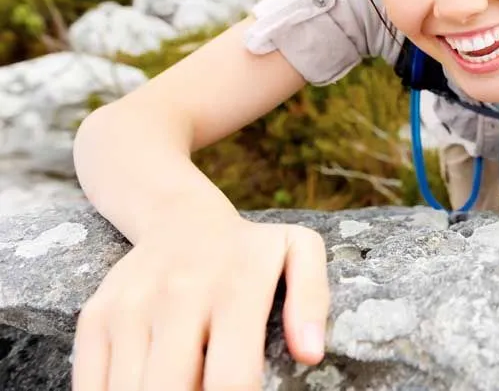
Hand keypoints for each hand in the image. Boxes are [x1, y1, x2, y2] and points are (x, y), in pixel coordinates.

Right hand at [72, 215, 328, 389]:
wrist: (181, 218)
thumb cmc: (251, 251)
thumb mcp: (299, 252)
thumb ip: (312, 300)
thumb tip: (311, 353)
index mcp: (235, 287)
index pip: (232, 379)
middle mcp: (178, 296)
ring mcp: (130, 307)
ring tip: (185, 383)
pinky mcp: (94, 318)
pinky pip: (92, 387)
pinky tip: (147, 384)